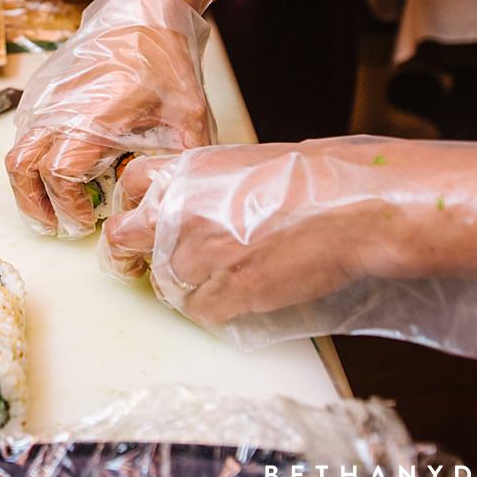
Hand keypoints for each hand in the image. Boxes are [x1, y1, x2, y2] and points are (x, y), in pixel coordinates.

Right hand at [5, 0, 215, 237]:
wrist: (143, 11)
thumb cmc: (164, 59)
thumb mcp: (189, 114)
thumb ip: (183, 160)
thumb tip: (177, 198)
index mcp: (92, 118)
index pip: (60, 175)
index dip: (69, 206)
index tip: (87, 221)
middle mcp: (59, 109)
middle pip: (22, 168)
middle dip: (35, 204)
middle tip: (55, 225)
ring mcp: (45, 97)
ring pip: (17, 150)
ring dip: (27, 184)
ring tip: (49, 204)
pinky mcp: (42, 89)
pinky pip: (24, 129)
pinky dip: (31, 156)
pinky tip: (56, 166)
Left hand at [98, 136, 476, 371]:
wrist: (349, 206)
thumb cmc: (309, 180)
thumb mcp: (240, 164)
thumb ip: (201, 187)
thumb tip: (185, 208)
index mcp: (185, 171)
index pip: (129, 186)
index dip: (131, 207)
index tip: (138, 223)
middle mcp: (180, 211)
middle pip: (127, 241)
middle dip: (140, 254)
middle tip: (160, 262)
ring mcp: (200, 254)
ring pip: (165, 284)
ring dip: (184, 286)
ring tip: (218, 278)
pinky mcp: (228, 291)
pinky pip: (199, 311)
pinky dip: (213, 309)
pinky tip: (237, 295)